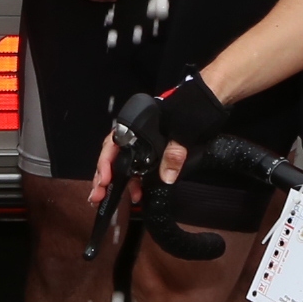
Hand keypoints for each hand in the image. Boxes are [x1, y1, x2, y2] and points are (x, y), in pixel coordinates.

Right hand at [87, 72, 227, 213]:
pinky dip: (134, 182)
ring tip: (108, 199)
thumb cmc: (191, 109)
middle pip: (112, 157)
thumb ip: (174, 152)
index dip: (105, 163)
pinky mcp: (154, 153)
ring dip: (116, 183)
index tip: (105, 179)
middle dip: (103, 177)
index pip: (113, 144)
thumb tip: (166, 176)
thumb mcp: (183, 130)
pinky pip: (138, 169)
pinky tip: (135, 194)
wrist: (206, 103)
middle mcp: (137, 135)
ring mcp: (144, 145)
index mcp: (137, 125)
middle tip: (97, 196)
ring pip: (123, 165)